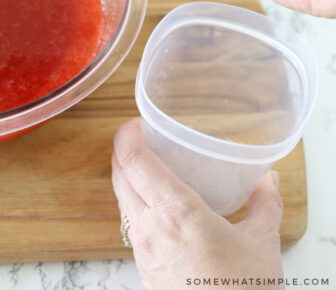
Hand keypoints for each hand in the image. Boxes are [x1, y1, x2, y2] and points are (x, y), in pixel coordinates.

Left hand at [112, 118, 283, 289]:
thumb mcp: (262, 242)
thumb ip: (265, 204)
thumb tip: (269, 180)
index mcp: (176, 212)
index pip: (133, 161)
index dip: (126, 136)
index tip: (134, 124)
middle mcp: (149, 226)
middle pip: (119, 175)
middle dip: (123, 151)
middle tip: (138, 138)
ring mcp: (141, 247)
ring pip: (120, 198)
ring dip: (126, 176)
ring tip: (145, 166)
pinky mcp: (141, 264)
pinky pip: (128, 221)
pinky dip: (133, 201)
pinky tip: (153, 203)